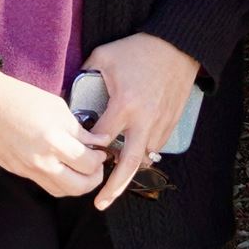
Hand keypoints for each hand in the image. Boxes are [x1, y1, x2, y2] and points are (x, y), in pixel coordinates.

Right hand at [0, 65, 107, 197]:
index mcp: (54, 140)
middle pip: (79, 186)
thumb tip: (99, 142)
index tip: (102, 150)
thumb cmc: (18, 97)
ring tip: (81, 169)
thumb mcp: (56, 107)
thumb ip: (79, 130)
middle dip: (94, 178)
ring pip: (62, 192)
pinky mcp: (16, 171)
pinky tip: (61, 167)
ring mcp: (27, 169)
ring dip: (77, 184)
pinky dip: (58, 181)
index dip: (100, 158)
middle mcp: (41, 161)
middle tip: (96, 165)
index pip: (89, 163)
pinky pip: (44, 184)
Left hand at [80, 32, 201, 211]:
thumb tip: (69, 90)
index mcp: (125, 105)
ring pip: (144, 158)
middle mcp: (144, 120)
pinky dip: (142, 154)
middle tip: (99, 204)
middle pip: (128, 164)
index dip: (89, 149)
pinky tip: (130, 155)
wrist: (180, 45)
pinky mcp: (171, 123)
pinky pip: (155, 147)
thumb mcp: (105, 55)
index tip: (80, 153)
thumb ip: (85, 74)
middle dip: (113, 187)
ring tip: (112, 179)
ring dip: (128, 169)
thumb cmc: (140, 49)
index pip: (102, 139)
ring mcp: (160, 124)